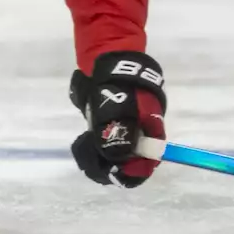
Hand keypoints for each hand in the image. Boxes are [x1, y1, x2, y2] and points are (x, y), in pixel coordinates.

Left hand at [70, 50, 165, 186]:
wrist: (108, 60)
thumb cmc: (120, 86)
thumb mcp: (122, 111)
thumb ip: (121, 136)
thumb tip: (114, 158)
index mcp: (151, 135)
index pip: (144, 165)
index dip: (128, 173)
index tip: (108, 172)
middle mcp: (140, 136)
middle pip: (128, 162)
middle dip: (109, 166)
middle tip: (89, 160)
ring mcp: (123, 128)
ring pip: (113, 153)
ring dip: (98, 156)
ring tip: (83, 149)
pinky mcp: (107, 122)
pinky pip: (102, 142)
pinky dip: (93, 146)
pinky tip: (82, 142)